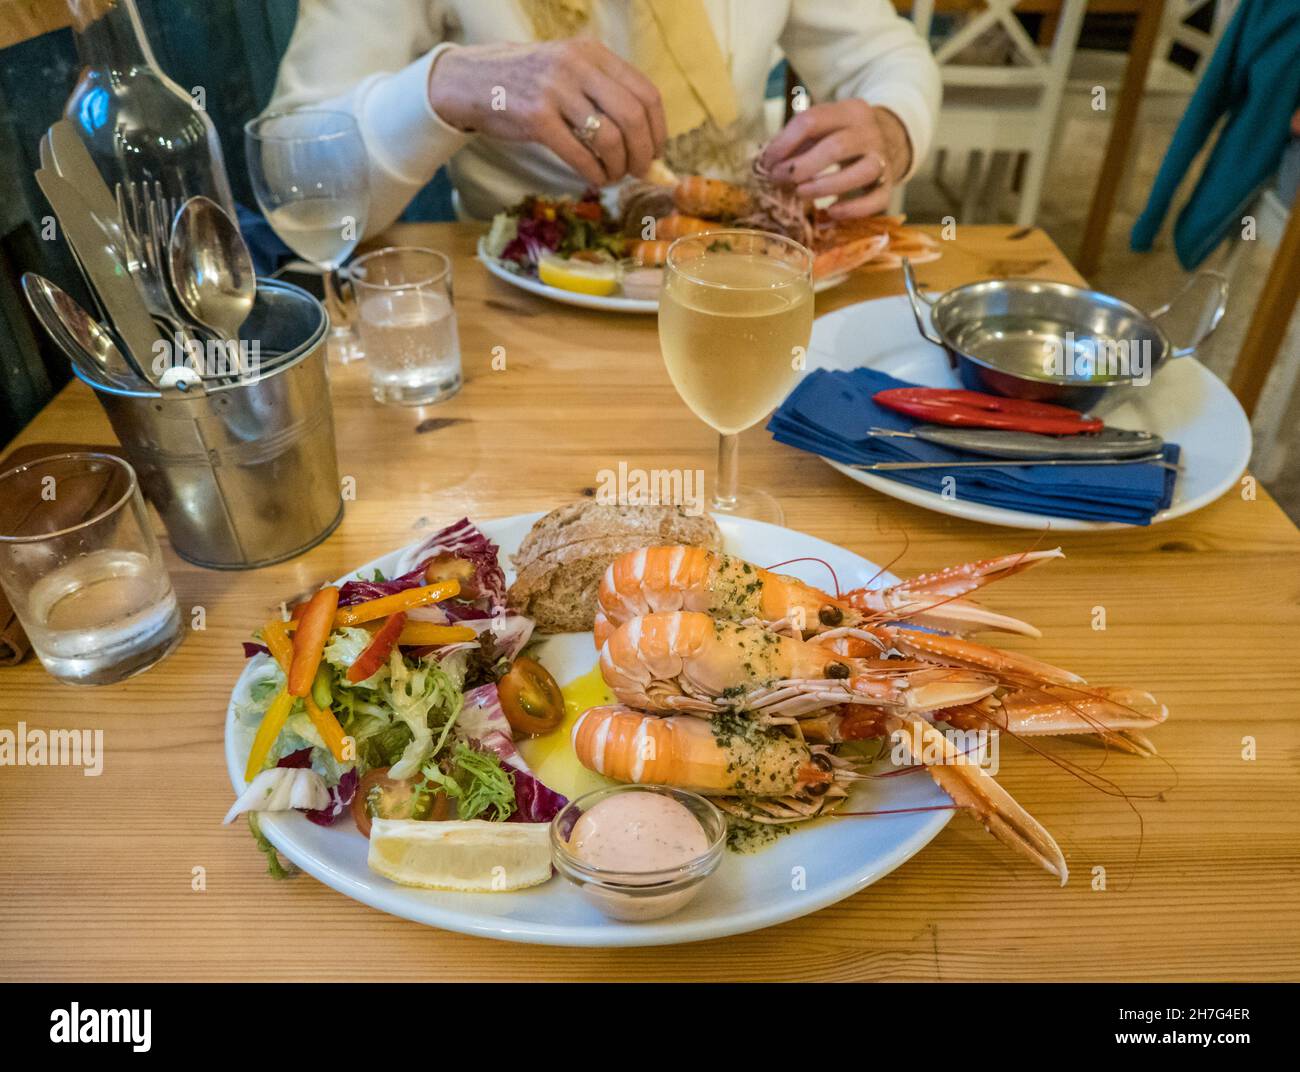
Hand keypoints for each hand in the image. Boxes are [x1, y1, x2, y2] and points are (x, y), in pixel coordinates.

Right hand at [427, 40, 666, 185]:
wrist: (471, 81)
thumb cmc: (527, 82)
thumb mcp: (569, 69)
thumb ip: (603, 89)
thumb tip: (644, 134)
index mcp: (593, 52)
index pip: (645, 92)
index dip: (658, 128)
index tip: (656, 150)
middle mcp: (578, 66)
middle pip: (633, 116)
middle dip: (643, 152)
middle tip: (639, 170)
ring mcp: (556, 90)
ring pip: (610, 137)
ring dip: (619, 166)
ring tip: (613, 175)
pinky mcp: (536, 118)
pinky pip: (580, 153)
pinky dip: (594, 172)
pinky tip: (595, 177)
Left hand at [760, 100, 912, 219]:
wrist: (889, 141)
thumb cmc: (841, 138)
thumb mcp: (821, 129)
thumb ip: (796, 142)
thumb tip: (766, 162)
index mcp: (849, 111)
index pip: (812, 120)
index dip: (784, 143)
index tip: (767, 162)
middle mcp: (869, 132)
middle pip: (836, 147)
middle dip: (801, 166)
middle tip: (779, 179)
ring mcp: (882, 159)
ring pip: (860, 172)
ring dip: (825, 186)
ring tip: (801, 193)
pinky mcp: (888, 186)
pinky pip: (876, 200)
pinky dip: (853, 210)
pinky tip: (831, 213)